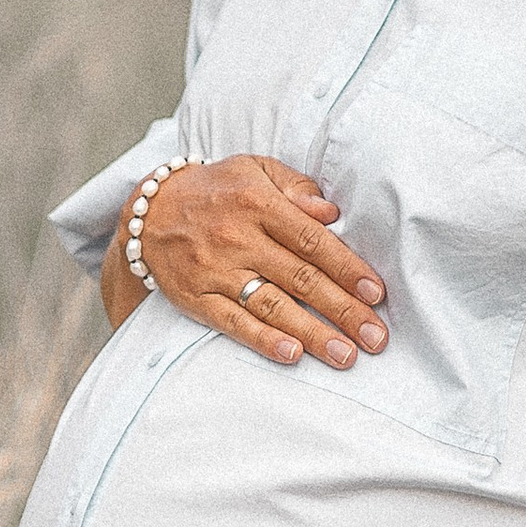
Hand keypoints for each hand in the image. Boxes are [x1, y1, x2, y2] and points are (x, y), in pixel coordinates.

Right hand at [116, 155, 389, 370]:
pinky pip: (233, 322)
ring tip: (345, 356)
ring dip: (313, 334)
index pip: (311, 240)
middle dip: (342, 311)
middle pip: (300, 279)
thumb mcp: (255, 170)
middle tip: (376, 338)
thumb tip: (331, 212)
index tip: (376, 293)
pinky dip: (262, 340)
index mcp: (259, 203)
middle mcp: (239, 238)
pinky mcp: (196, 298)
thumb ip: (296, 188)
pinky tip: (292, 354)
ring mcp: (216, 270)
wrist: (148, 211)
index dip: (347, 268)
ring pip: (272, 306)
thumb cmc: (217, 190)